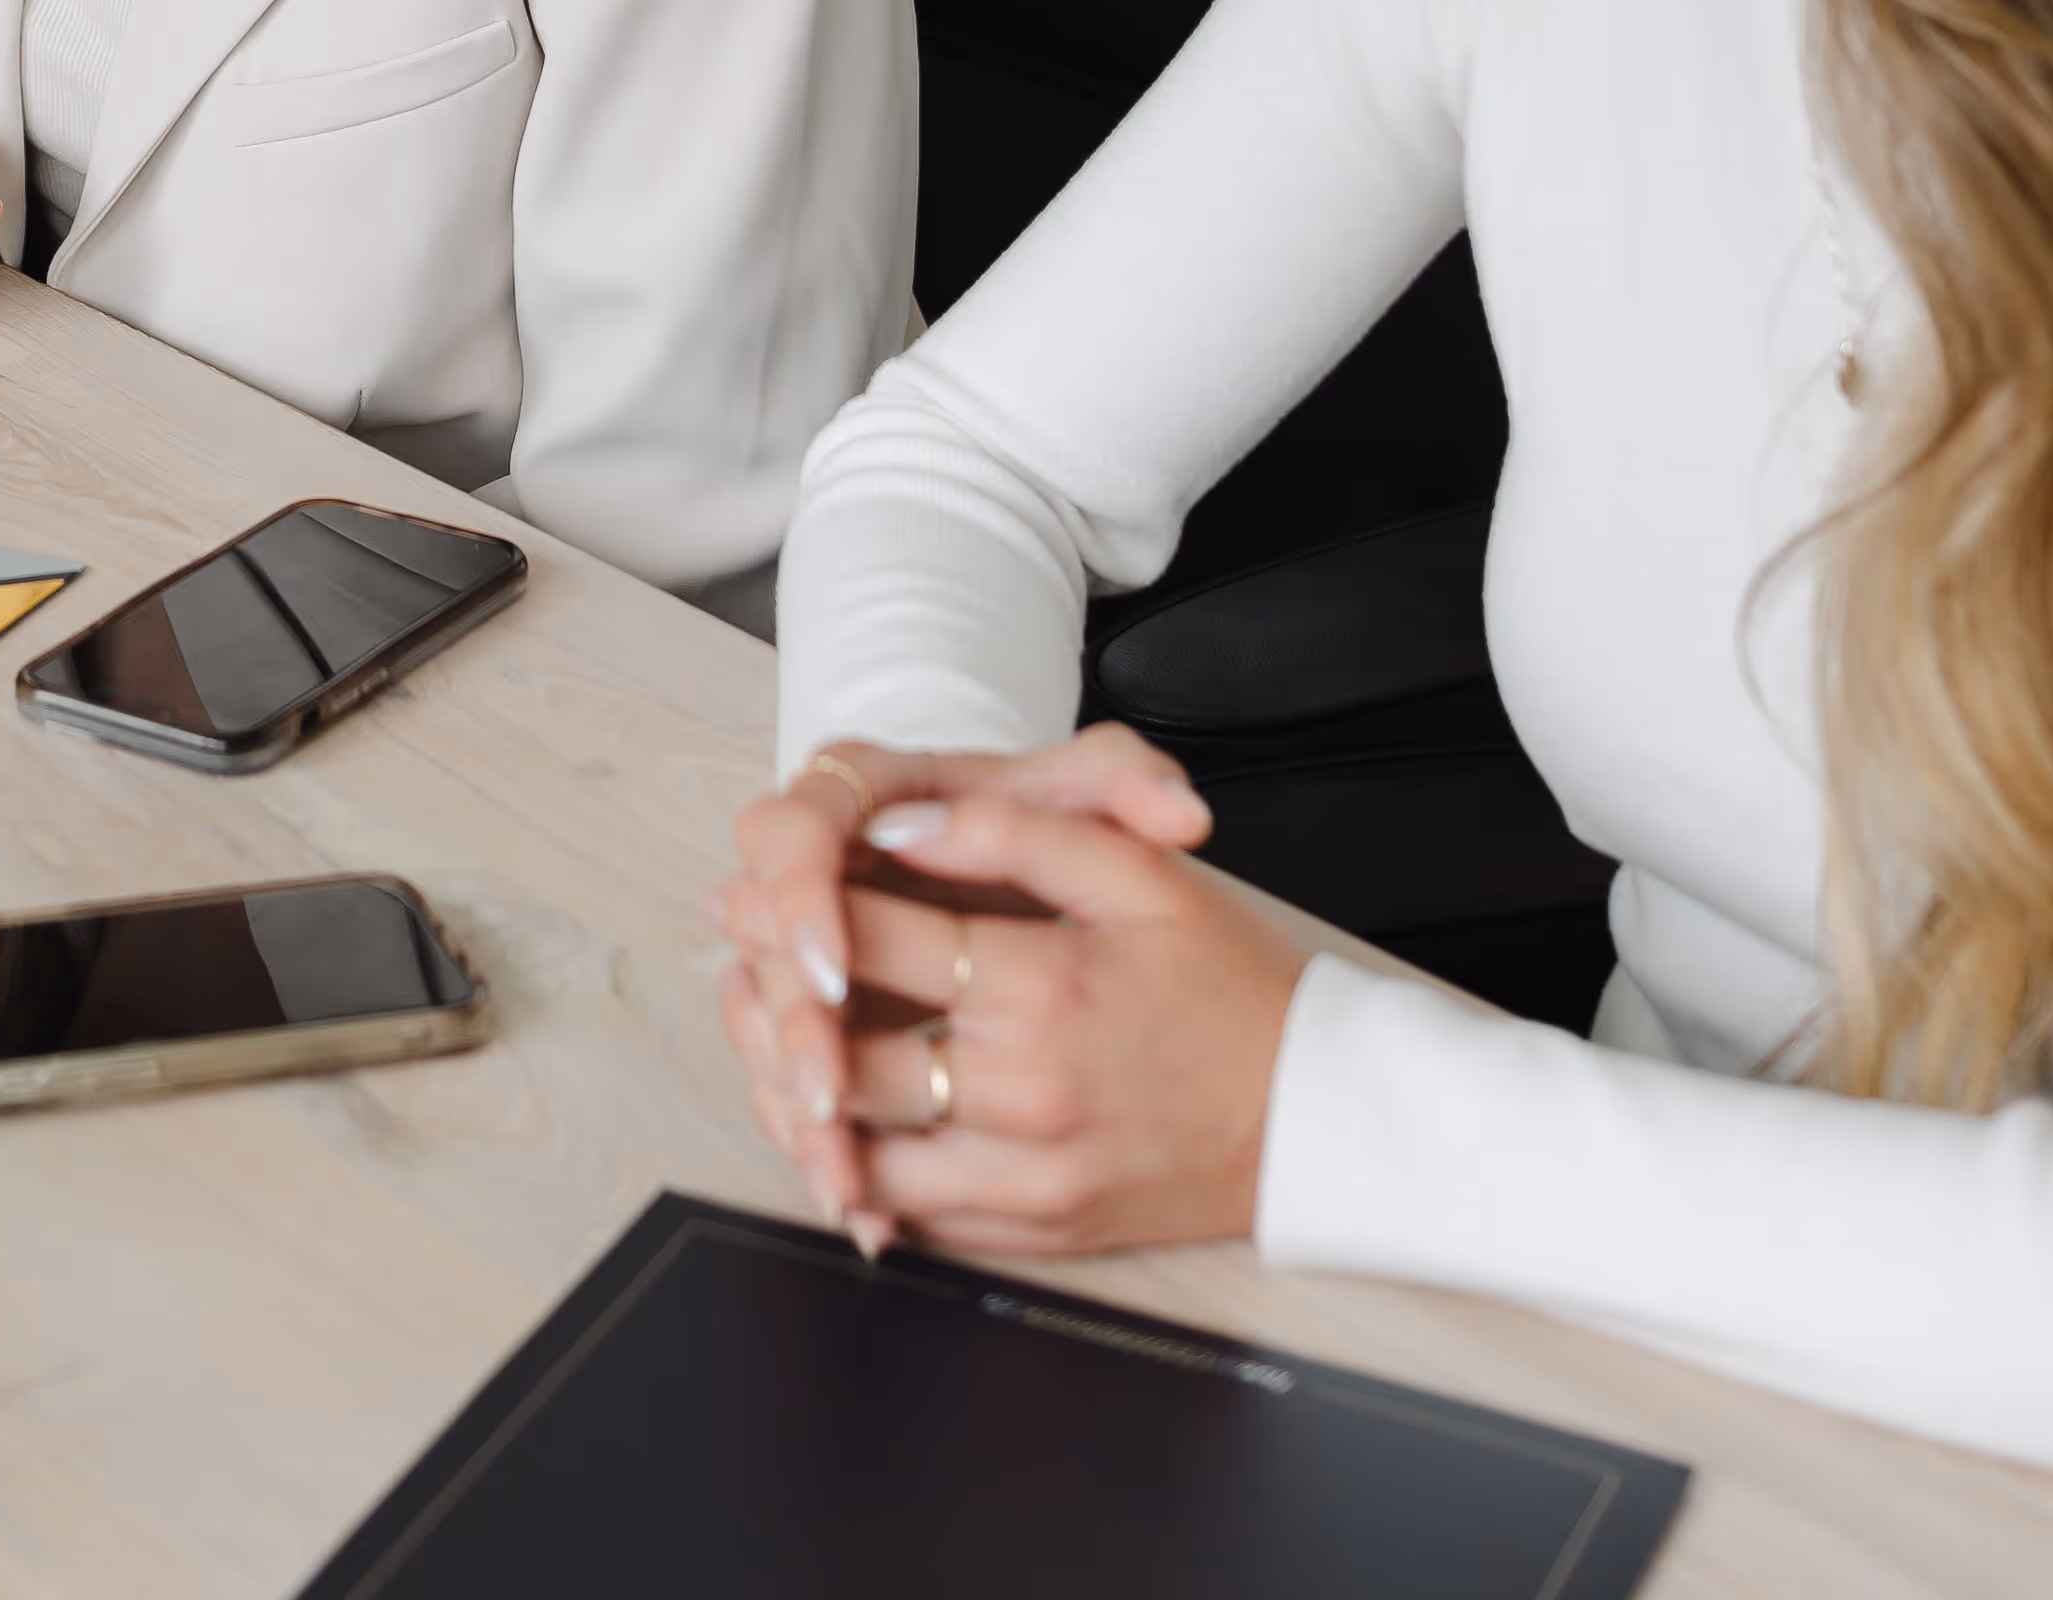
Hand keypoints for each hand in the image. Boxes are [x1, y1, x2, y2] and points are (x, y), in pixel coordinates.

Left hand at [717, 725, 1306, 1256]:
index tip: (750, 883)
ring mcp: (1029, 1172)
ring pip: (860, 1142)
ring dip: (796, 1093)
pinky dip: (857, 1171)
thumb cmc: (1231, 983)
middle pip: (845, 1049)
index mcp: (1041, 985)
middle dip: (775, 998)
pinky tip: (828, 1122)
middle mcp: (1024, 1089)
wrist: (1319, 1114)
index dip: (795, 906)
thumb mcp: (1138, 872)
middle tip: (734, 957)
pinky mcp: (1038, 1229)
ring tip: (765, 1034)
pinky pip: (914, 1215)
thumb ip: (1017, 831)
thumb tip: (906, 823)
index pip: (873, 939)